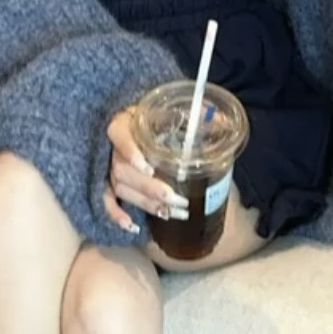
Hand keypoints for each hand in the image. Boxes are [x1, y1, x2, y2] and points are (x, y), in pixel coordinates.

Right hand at [104, 107, 189, 234]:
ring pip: (120, 188)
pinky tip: (132, 225)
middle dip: (150, 188)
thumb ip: (195, 113)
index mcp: (124, 124)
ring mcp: (108, 166)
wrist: (137, 120)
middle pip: (123, 170)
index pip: (120, 137)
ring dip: (146, 203)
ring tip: (172, 212)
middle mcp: (112, 147)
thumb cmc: (155, 115)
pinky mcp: (108, 182)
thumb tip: (226, 123)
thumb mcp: (171, 108)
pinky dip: (116, 214)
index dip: (131, 153)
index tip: (148, 168)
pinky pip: (106, 200)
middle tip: (176, 198)